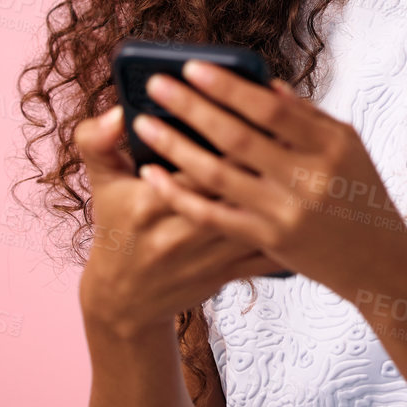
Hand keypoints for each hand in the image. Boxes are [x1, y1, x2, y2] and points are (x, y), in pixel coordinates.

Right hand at [72, 105, 286, 341]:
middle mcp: (181, 234)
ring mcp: (207, 258)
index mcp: (149, 204)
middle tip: (291, 126)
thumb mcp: (101, 183)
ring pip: (257, 217)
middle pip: (234, 188)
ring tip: (305, 157)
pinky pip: (268, 250)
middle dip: (264, 157)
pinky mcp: (228, 273)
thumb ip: (98, 140)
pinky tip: (308, 201)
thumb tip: (120, 112)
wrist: (123, 300)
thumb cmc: (116, 227)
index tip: (254, 107)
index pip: (197, 161)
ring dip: (283, 189)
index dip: (229, 135)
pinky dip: (290, 226)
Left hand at [136, 60, 406, 303]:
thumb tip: (263, 84)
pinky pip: (213, 216)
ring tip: (143, 125)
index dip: (228, 87)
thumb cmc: (361, 193)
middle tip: (155, 85)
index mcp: (331, 146)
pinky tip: (154, 175)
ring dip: (175, 147)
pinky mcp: (269, 242)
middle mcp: (308, 179)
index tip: (192, 67)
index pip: (271, 109)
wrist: (379, 262)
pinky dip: (180, 194)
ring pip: (217, 176)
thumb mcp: (347, 146)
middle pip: (237, 137)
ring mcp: (286, 213)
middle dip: (191, 108)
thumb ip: (306, 116)